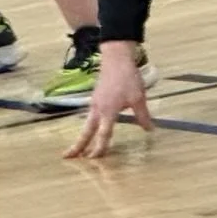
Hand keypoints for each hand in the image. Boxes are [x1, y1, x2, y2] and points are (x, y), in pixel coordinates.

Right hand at [64, 43, 153, 158]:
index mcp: (108, 111)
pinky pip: (90, 116)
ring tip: (77, 149)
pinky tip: (90, 131)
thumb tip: (149, 130)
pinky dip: (88, 127)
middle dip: (77, 145)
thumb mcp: (139, 97)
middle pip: (86, 131)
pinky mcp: (95, 98)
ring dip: (82, 137)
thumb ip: (143, 116)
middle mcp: (98, 109)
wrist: (116, 58)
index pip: (103, 135)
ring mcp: (95, 103)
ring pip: (87, 124)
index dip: (100, 148)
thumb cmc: (128, 77)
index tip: (94, 159)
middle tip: (67, 157)